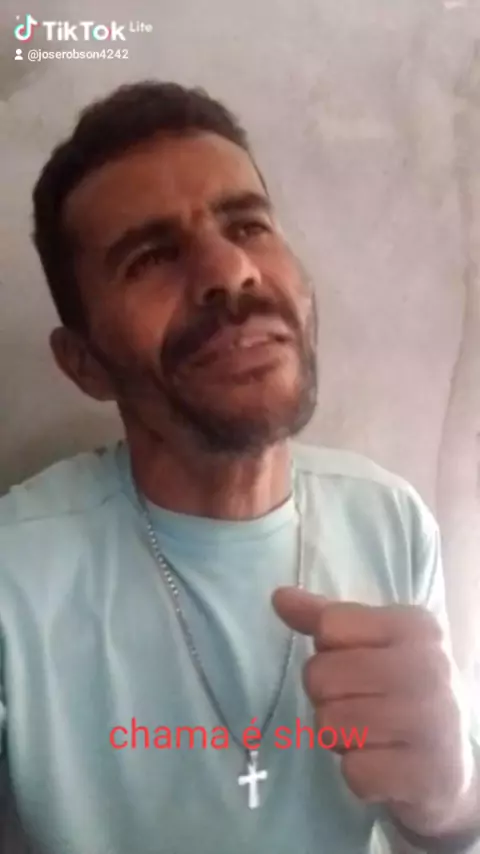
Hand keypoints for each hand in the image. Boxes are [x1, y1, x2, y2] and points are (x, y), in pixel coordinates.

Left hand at [272, 587, 479, 838]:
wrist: (447, 763)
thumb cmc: (398, 691)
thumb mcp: (370, 645)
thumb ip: (324, 617)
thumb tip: (279, 596)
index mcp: (414, 626)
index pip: (329, 626)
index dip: (327, 651)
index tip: (356, 663)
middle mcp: (428, 666)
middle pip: (321, 675)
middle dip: (327, 697)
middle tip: (360, 705)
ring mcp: (431, 721)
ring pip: (330, 723)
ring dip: (339, 736)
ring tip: (370, 734)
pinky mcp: (424, 773)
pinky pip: (353, 770)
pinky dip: (358, 772)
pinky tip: (383, 762)